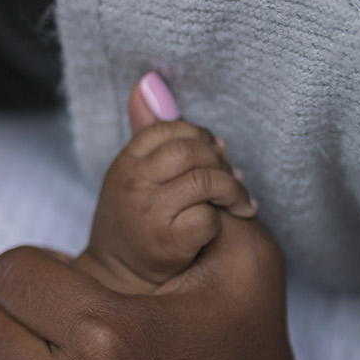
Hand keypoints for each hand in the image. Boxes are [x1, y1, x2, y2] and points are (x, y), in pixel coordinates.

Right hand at [81, 118, 255, 290]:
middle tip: (232, 181)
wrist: (120, 278)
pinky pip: (209, 218)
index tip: (214, 155)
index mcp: (125, 163)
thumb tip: (150, 81)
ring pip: (206, 181)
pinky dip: (222, 221)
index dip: (201, 138)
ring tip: (239, 204)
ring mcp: (148, 213)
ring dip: (233, 191)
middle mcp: (132, 185)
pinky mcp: (167, 243)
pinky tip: (224, 226)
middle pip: (192, 151)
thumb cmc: (135, 222)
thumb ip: (146, 130)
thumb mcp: (132, 173)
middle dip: (221, 164)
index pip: (171, 129)